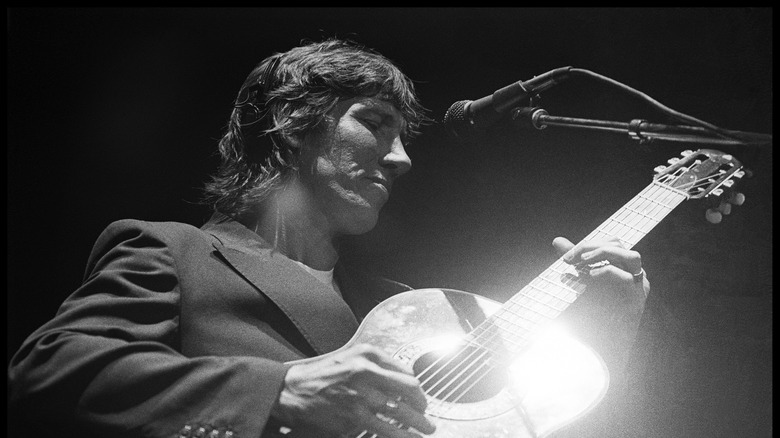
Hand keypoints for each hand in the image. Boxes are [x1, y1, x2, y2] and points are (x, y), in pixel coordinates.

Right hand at [273, 343, 435, 437]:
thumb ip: (378, 365)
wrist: (293, 390)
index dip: (418, 389)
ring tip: (425, 431)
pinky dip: (398, 436)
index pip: (406, 372)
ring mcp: (360, 396)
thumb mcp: (351, 357)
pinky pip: (383, 429)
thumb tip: (404, 379)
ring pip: (400, 413)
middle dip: (423, 406)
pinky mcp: (352, 418)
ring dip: (418, 425)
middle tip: (426, 416)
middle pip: (409, 390)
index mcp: (369, 355)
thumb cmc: (323, 374)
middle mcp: (367, 372)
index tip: (421, 399)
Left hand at [553, 236, 649, 309]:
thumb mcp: (581, 279)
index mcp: (624, 266)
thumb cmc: (594, 309)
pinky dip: (606, 273)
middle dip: (591, 247)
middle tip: (568, 258)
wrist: (603, 340)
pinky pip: (627, 278)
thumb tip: (557, 240)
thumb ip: (574, 260)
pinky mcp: (637, 299)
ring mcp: (639, 285)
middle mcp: (634, 273)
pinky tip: (588, 277)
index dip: (588, 244)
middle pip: (619, 245)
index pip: (611, 242)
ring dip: (605, 254)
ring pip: (632, 257)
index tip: (565, 255)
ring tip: (581, 261)